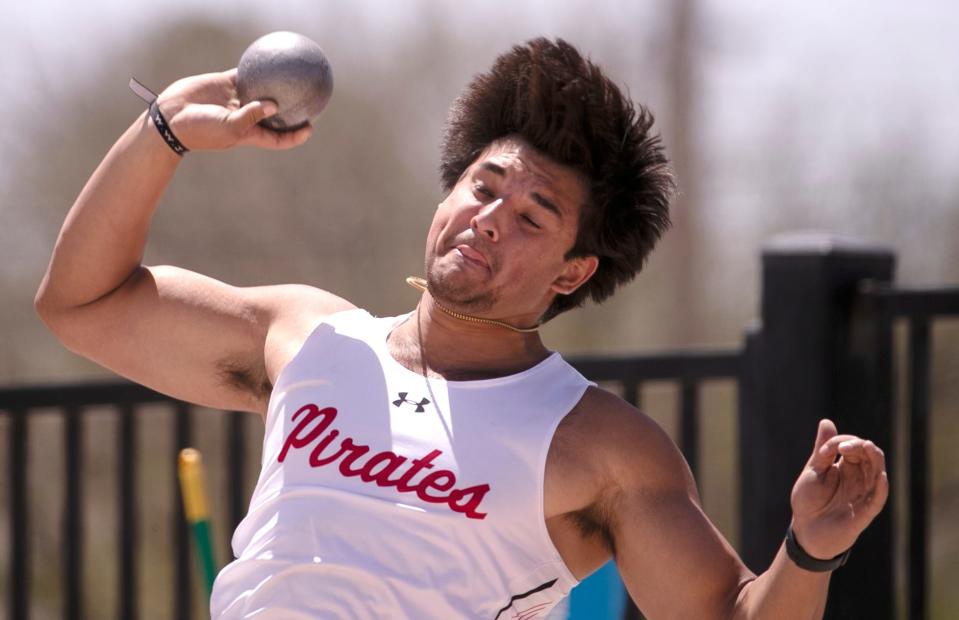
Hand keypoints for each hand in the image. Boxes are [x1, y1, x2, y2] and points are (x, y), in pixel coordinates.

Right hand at [154, 68, 311, 150]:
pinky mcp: (226, 84)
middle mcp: (246, 116)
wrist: (173, 116)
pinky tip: (268, 58)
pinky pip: (245, 74)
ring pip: (262, 91)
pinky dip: (255, 68)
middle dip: (290, 109)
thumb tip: (275, 105)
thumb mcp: (230, 127)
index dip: (295, 135)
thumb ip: (252, 116)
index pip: (278, 138)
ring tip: (293, 75)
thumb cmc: (202, 129)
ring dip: (275, 85)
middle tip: (308, 98)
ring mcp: (236, 100)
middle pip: (274, 114)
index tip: (310, 128)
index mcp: (250, 133)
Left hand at [789, 419, 888, 559]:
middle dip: (859, 445)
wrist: (806, 530)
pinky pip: (879, 498)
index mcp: (846, 466)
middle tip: (843, 446)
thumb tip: (826, 421)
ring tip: (866, 447)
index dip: (840, 442)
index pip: (853, 446)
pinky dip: (881, 487)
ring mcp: (864, 493)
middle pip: (869, 455)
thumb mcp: (813, 471)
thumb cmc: (809, 500)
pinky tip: (881, 477)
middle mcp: (859, 478)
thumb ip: (823, 449)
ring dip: (873, 458)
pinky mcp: (866, 511)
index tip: (824, 451)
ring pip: (878, 471)